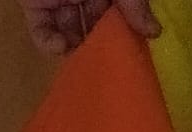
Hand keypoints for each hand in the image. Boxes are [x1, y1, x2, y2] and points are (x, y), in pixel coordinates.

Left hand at [18, 0, 160, 57]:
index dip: (121, 34)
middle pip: (92, 27)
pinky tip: (62, 46)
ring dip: (75, 50)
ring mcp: (58, 2)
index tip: (128, 54)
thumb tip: (155, 32)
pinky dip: (50, 44)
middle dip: (98, 46)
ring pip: (68, 34)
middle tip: (103, 65)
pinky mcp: (35, 8)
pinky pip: (42, 33)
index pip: (116, 16)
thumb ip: (134, 4)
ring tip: (83, 61)